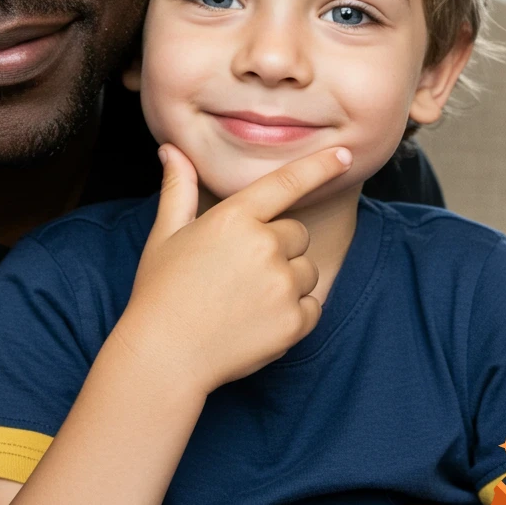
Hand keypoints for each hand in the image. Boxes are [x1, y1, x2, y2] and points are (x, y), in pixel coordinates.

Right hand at [114, 143, 352, 396]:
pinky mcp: (294, 323)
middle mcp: (264, 247)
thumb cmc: (161, 291)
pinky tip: (258, 320)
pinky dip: (294, 313)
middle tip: (239, 271)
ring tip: (246, 298)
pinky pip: (312, 307)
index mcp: (234, 218)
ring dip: (287, 279)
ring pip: (306, 270)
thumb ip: (178, 188)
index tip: (344, 155)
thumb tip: (171, 149)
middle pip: (295, 234)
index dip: (319, 166)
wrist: (165, 355)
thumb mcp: (165, 233)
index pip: (286, 183)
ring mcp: (282, 286)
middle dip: (277, 246)